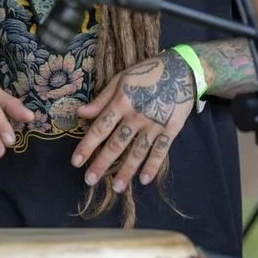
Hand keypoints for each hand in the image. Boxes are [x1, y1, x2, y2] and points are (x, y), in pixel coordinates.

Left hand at [73, 50, 195, 191]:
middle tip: (90, 181)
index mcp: (122, 102)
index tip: (76, 162)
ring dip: (126, 171)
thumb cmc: (146, 73)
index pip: (100, 128)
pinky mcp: (171, 129)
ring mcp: (154, 124)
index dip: (87, 146)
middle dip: (102, 163)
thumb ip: (101, 99)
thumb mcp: (121, 79)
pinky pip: (161, 151)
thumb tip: (80, 112)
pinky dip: (153, 166)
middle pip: (116, 144)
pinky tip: (144, 180)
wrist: (181, 69)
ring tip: (116, 188)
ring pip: (137, 151)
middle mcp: (136, 116)